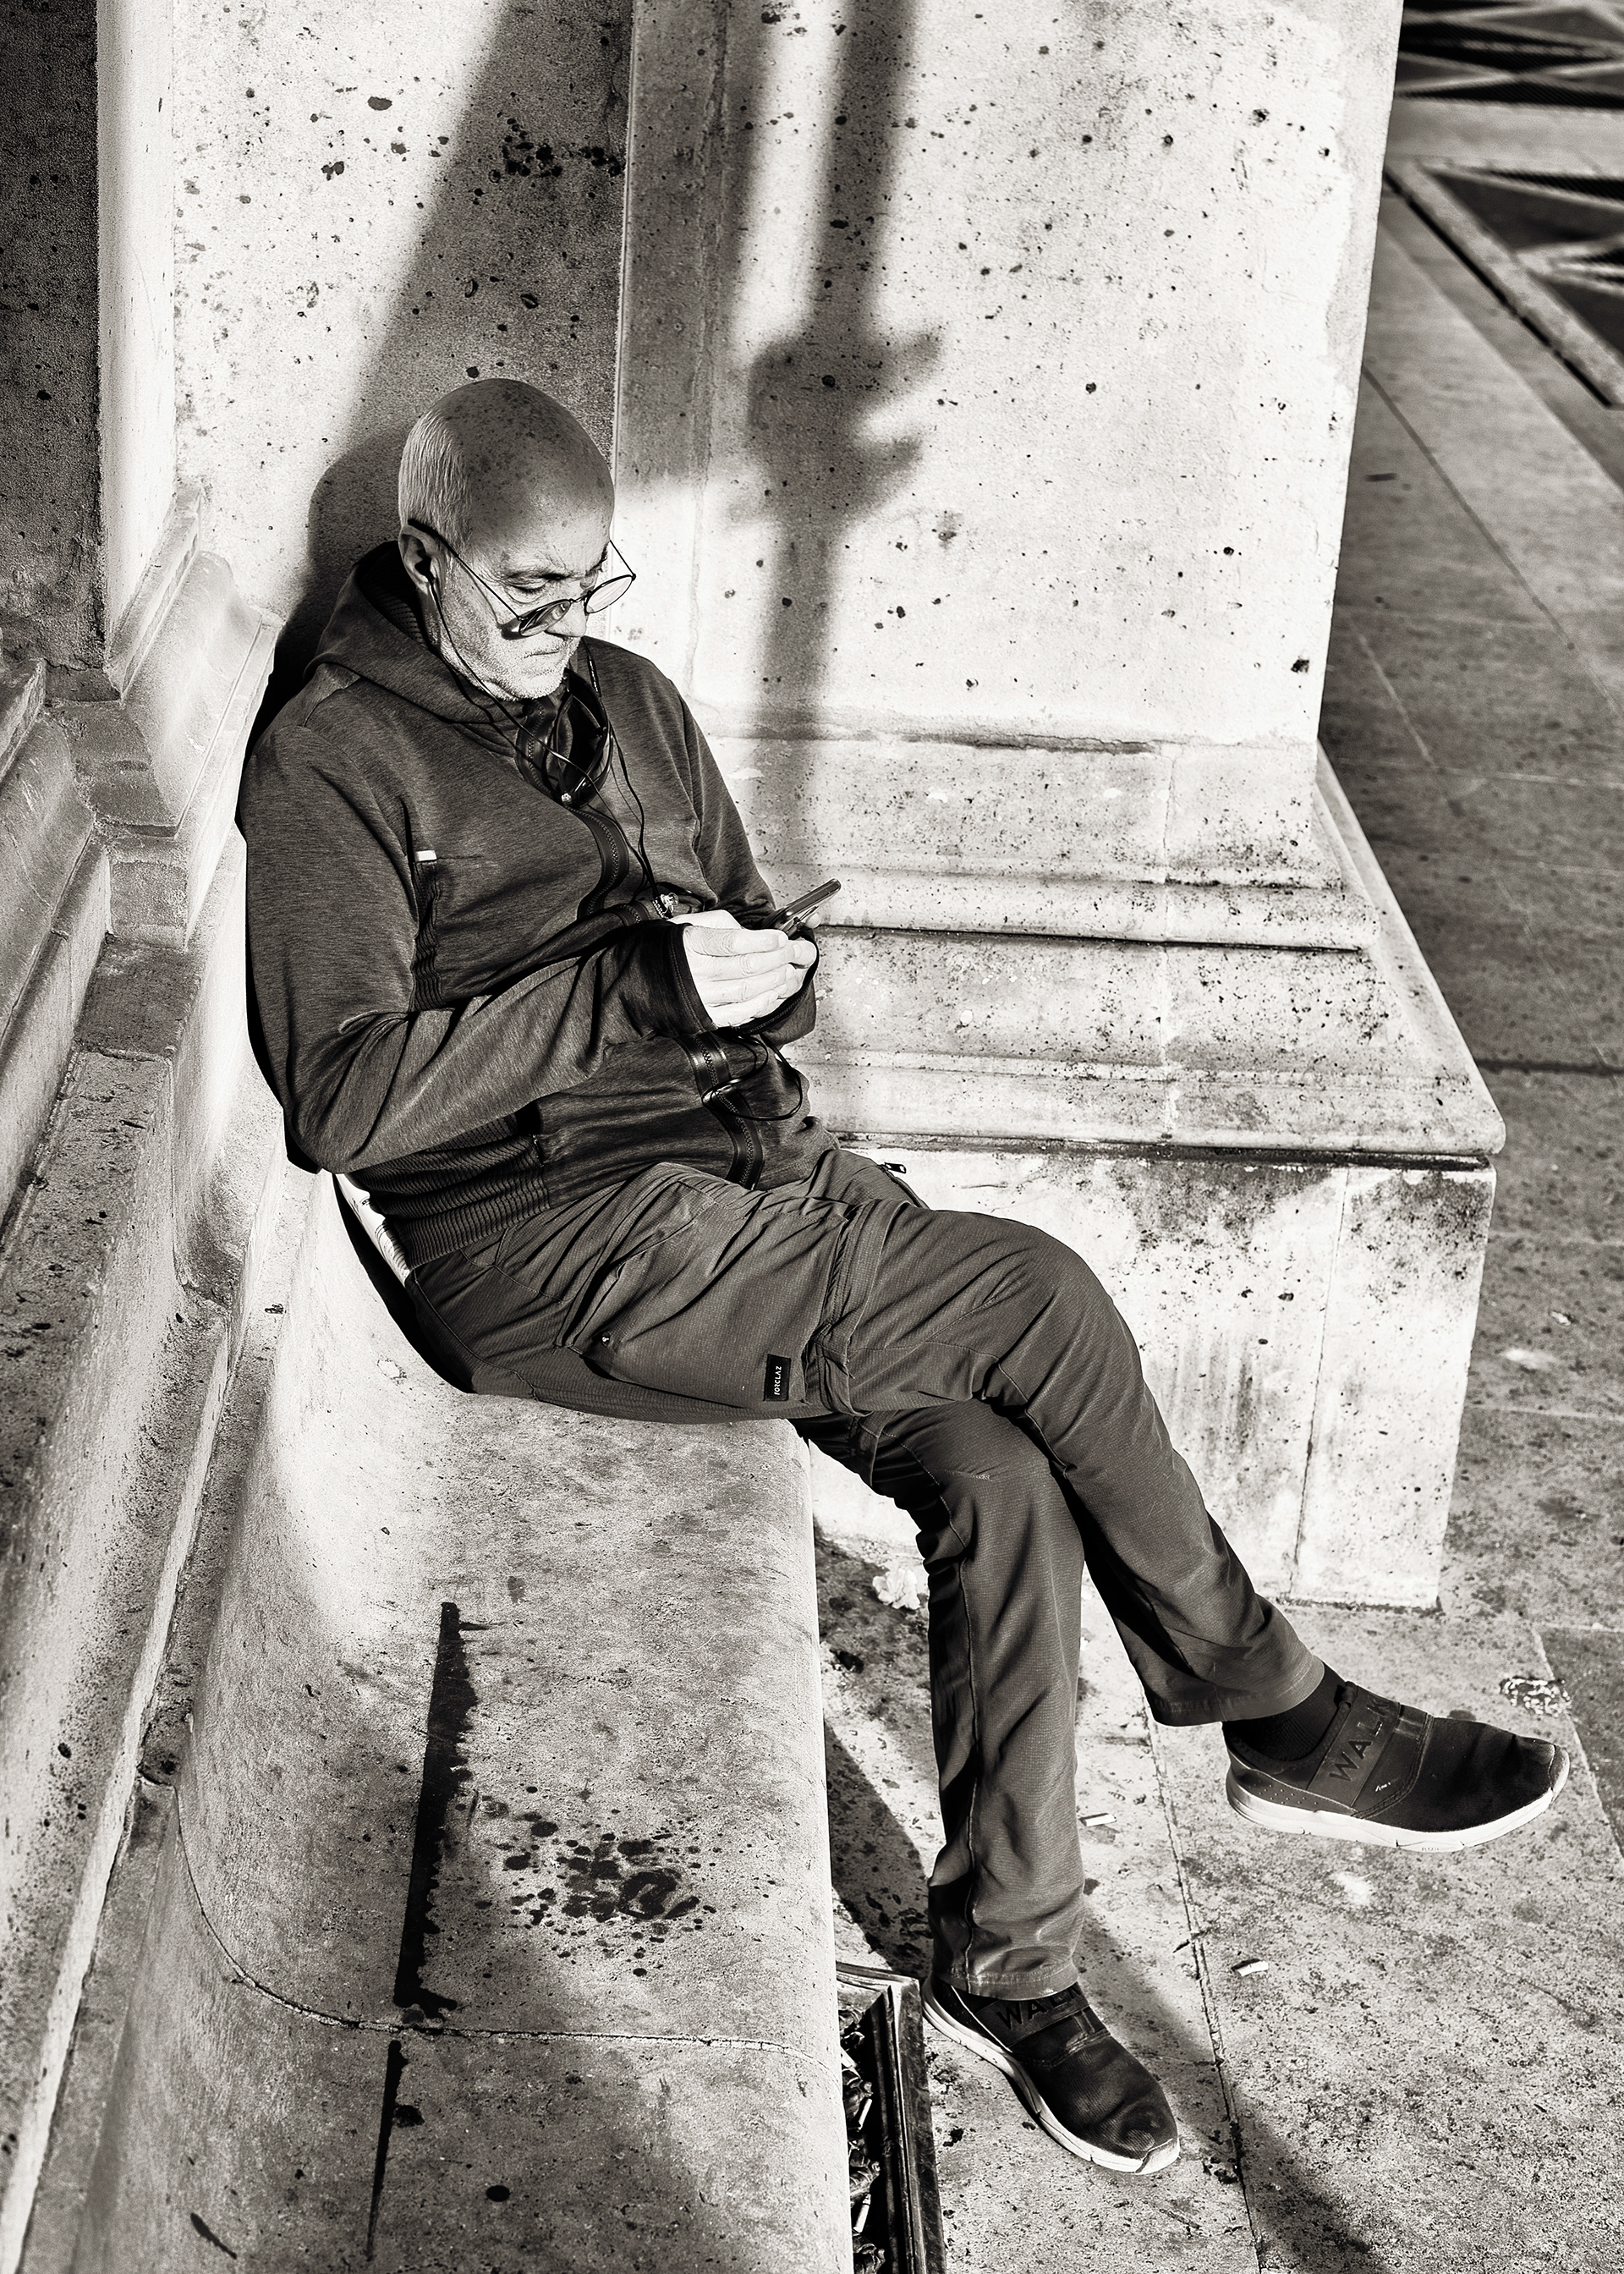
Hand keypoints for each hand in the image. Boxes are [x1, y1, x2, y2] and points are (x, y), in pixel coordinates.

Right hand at [672, 909, 816, 1027]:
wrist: (637, 979)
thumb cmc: (667, 948)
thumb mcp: (689, 923)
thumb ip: (722, 925)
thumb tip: (751, 934)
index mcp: (690, 944)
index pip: (734, 943)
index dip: (763, 941)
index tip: (780, 937)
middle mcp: (694, 972)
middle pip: (746, 966)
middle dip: (776, 959)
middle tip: (792, 953)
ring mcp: (699, 997)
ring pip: (747, 990)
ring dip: (773, 981)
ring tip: (786, 972)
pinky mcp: (703, 1016)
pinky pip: (738, 1013)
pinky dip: (759, 1004)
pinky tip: (771, 994)